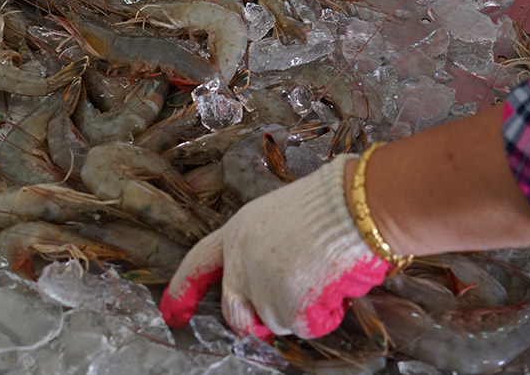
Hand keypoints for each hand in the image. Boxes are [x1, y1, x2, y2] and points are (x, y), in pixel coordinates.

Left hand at [159, 155, 389, 339]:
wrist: (357, 205)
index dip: (184, 289)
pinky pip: (308, 326)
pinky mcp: (289, 306)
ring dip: (301, 310)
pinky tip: (336, 284)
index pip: (199, 264)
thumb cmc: (331, 204)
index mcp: (237, 232)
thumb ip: (264, 249)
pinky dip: (325, 314)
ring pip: (276, 322)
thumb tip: (269, 283)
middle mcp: (242, 261)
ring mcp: (263, 286)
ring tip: (324, 274)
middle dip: (256, 322)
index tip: (172, 313)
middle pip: (235, 312)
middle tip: (289, 307)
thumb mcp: (281, 217)